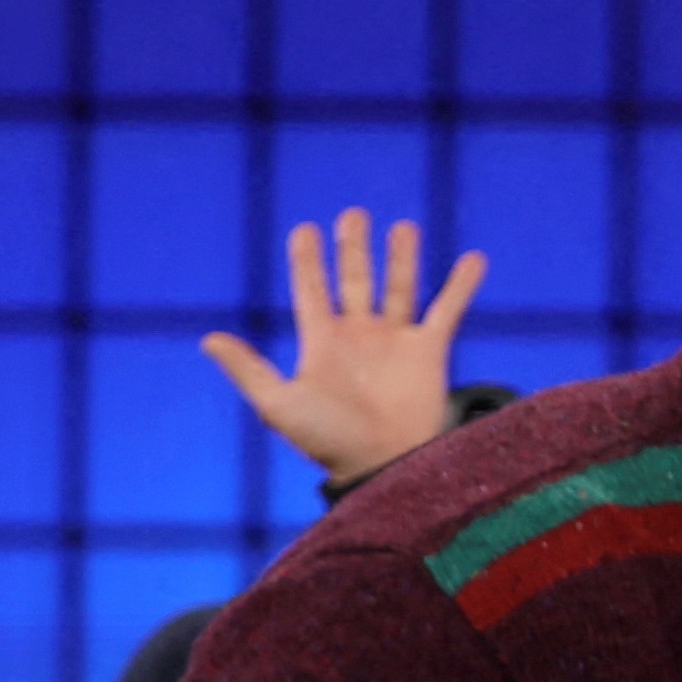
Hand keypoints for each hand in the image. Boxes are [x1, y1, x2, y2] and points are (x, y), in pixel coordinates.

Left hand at [200, 208, 483, 482]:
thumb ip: (248, 370)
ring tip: (404, 226)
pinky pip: (447, 310)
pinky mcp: (430, 353)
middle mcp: (360, 335)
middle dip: (353, 247)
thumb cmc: (328, 442)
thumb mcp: (279, 405)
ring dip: (402, 257)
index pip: (311, 289)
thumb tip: (208, 339)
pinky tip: (473, 259)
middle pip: (355, 279)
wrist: (383, 466)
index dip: (306, 260)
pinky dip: (461, 286)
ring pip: (400, 287)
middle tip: (352, 215)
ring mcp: (396, 342)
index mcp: (322, 342)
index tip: (303, 229)